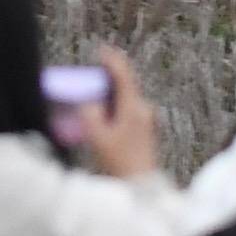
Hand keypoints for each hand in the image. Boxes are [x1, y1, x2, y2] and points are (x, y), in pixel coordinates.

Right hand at [85, 45, 160, 184]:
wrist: (141, 186)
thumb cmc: (119, 162)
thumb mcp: (96, 136)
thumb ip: (89, 113)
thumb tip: (90, 102)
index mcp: (132, 108)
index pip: (123, 75)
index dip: (112, 60)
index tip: (101, 49)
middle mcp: (143, 110)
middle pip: (124, 85)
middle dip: (106, 79)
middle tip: (89, 78)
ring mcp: (146, 121)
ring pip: (125, 98)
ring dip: (109, 95)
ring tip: (91, 101)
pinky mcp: (145, 131)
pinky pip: (128, 109)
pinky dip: (114, 107)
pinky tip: (103, 118)